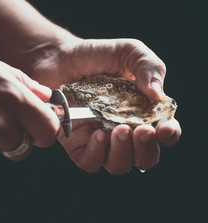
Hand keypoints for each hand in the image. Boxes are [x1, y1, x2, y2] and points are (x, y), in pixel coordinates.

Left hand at [30, 38, 180, 173]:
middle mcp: (122, 130)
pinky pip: (89, 163)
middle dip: (146, 150)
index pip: (162, 134)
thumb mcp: (129, 52)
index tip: (164, 128)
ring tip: (118, 129)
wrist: (59, 58)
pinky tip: (96, 134)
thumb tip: (157, 94)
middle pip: (143, 158)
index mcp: (141, 112)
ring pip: (118, 165)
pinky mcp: (76, 143)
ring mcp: (99, 139)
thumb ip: (149, 67)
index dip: (168, 136)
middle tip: (141, 131)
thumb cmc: (96, 55)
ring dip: (123, 154)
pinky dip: (96, 155)